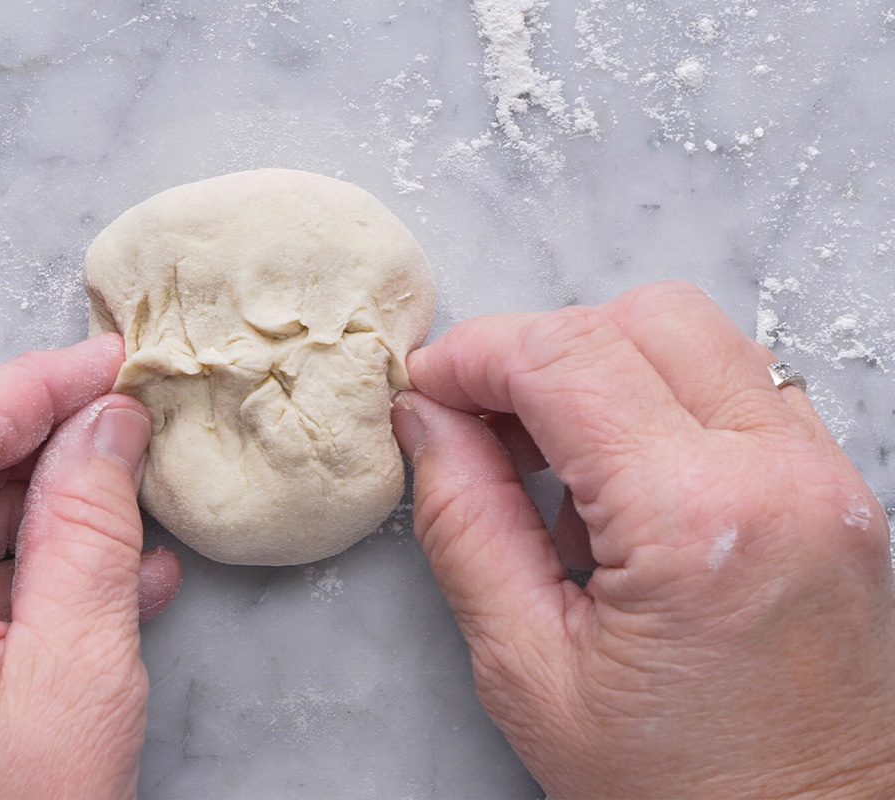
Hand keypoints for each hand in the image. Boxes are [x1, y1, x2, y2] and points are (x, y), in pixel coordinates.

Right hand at [393, 282, 894, 798]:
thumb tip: (428, 421)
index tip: (427, 387)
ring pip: (699, 338)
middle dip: (542, 349)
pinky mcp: (836, 491)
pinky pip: (739, 388)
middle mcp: (782, 476)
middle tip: (483, 421)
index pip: (567, 359)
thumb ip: (464, 523)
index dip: (475, 355)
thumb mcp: (528, 670)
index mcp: (697, 522)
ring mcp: (825, 479)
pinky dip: (663, 401)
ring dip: (605, 370)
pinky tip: (621, 482)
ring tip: (553, 464)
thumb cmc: (676, 788)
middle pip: (643, 318)